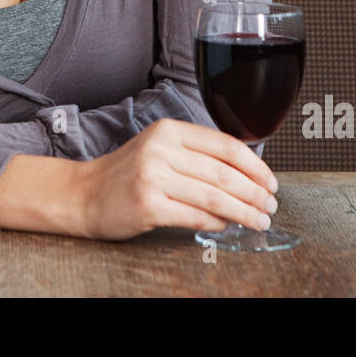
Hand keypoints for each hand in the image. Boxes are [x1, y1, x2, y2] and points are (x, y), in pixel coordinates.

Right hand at [71, 118, 278, 240]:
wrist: (84, 194)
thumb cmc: (127, 173)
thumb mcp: (159, 148)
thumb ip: (196, 154)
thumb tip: (246, 174)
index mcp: (169, 130)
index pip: (225, 145)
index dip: (255, 166)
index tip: (271, 182)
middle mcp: (161, 149)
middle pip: (223, 173)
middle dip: (255, 193)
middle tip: (270, 206)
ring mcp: (153, 177)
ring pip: (214, 196)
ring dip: (243, 212)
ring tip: (259, 220)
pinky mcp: (148, 206)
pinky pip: (195, 217)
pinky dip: (216, 223)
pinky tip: (226, 226)